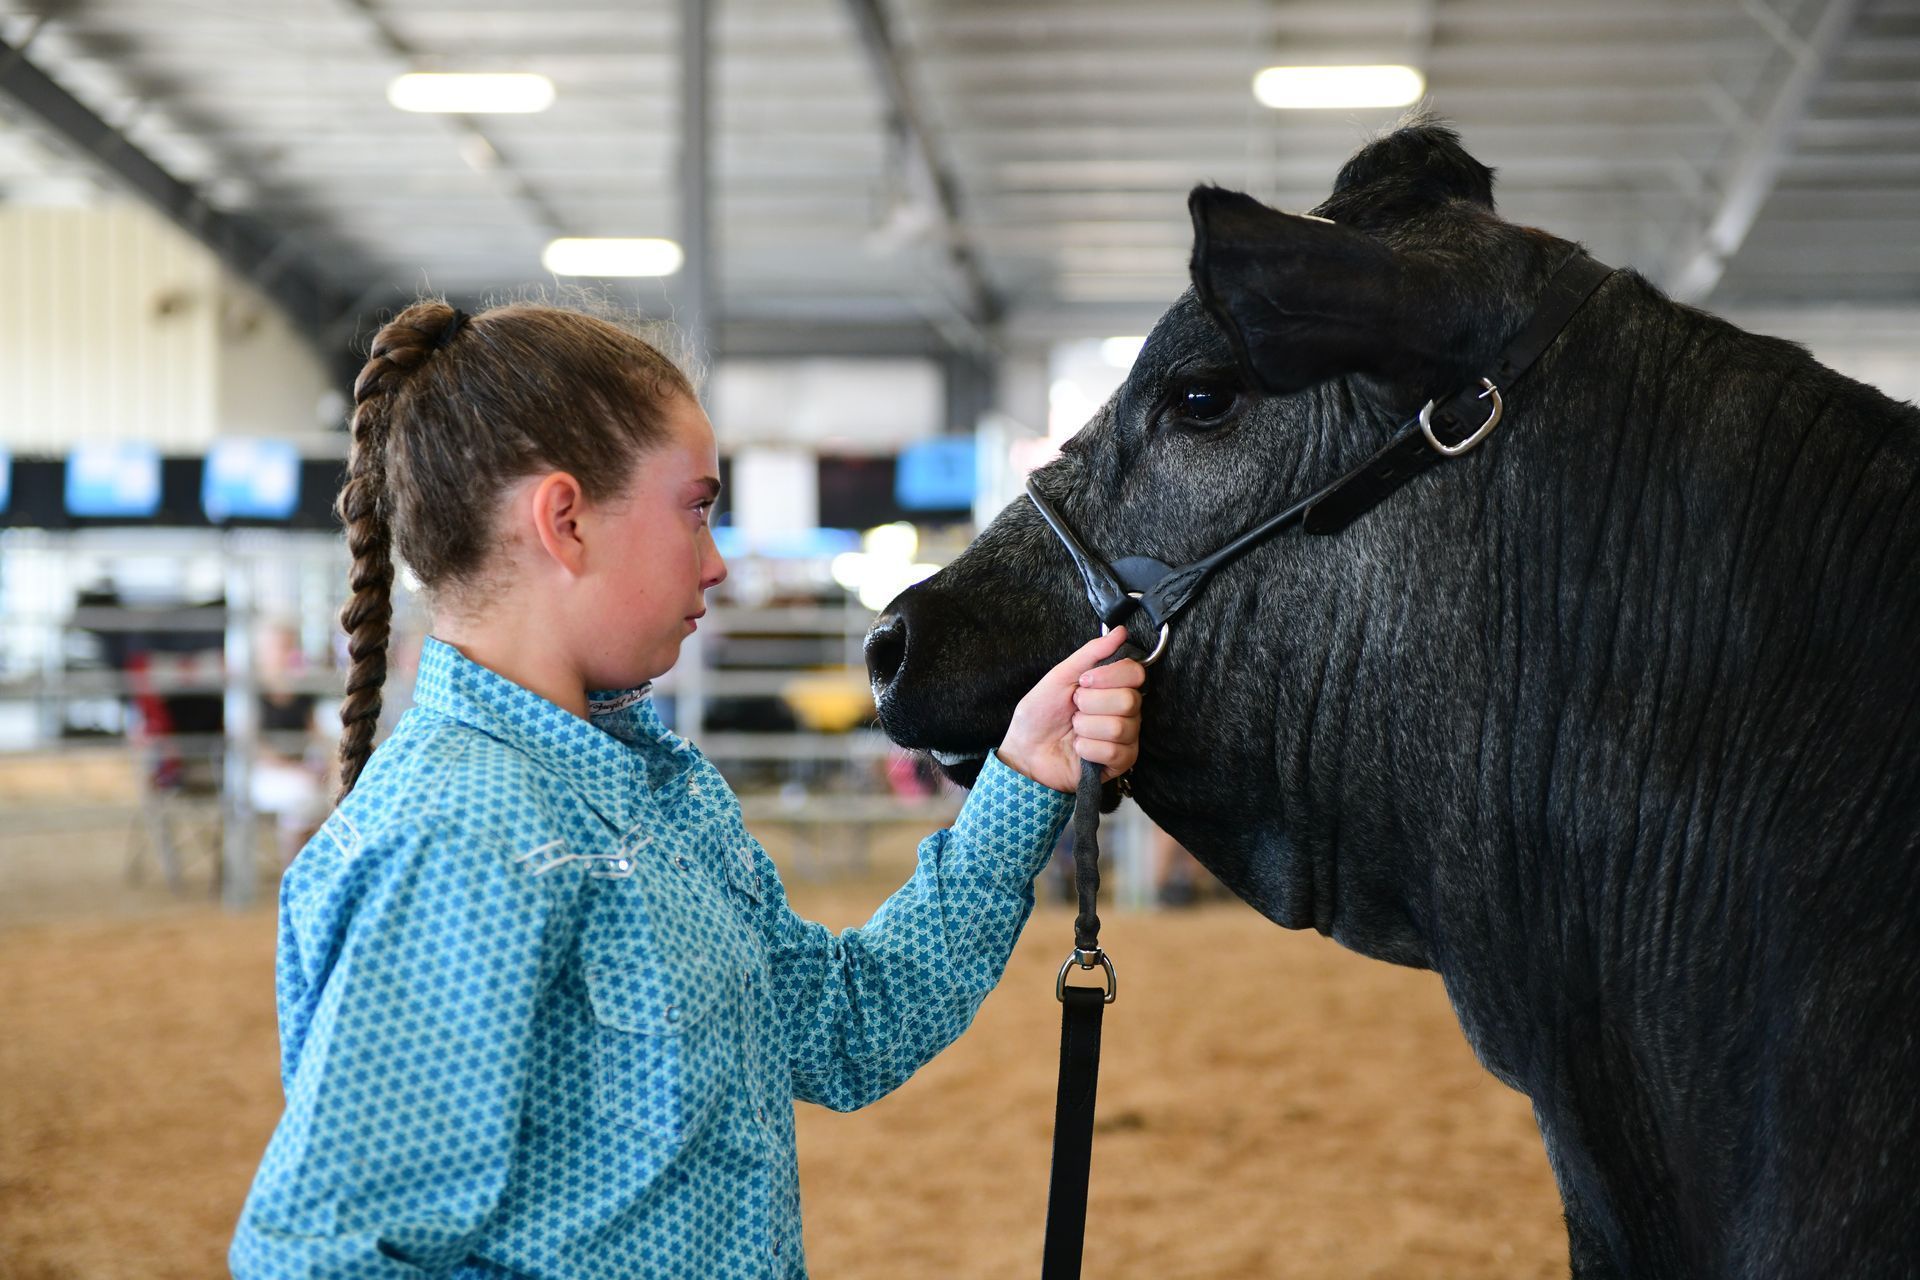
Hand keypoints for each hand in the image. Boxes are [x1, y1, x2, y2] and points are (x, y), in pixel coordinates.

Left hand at [996, 628, 1146, 792]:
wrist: (1025, 751)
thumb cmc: (1041, 714)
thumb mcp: (1060, 676)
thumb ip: (1091, 653)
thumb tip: (1120, 632)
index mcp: (1114, 687)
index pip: (1135, 673)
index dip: (1109, 676)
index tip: (1083, 682)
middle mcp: (1125, 711)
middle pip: (1129, 700)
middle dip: (1090, 704)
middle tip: (1074, 709)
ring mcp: (1126, 738)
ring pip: (1119, 727)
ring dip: (1086, 728)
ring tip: (1074, 730)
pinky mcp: (1121, 762)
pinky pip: (1114, 752)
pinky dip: (1087, 749)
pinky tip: (1078, 749)